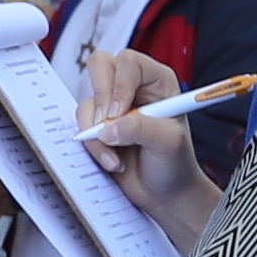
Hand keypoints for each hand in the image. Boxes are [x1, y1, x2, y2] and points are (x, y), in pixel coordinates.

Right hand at [77, 46, 201, 209]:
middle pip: (99, 66)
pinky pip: (80, 127)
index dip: (120, 85)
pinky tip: (112, 162)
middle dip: (100, 99)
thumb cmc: (175, 163)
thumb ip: (140, 128)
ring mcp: (112, 107)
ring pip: (87, 102)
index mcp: (156, 80)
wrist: (165, 194)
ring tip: (116, 157)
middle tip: (107, 126)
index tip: (119, 114)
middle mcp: (132, 87)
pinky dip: (92, 147)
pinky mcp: (97, 127)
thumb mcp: (168, 143)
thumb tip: (107, 128)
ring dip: (96, 133)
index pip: (129, 63)